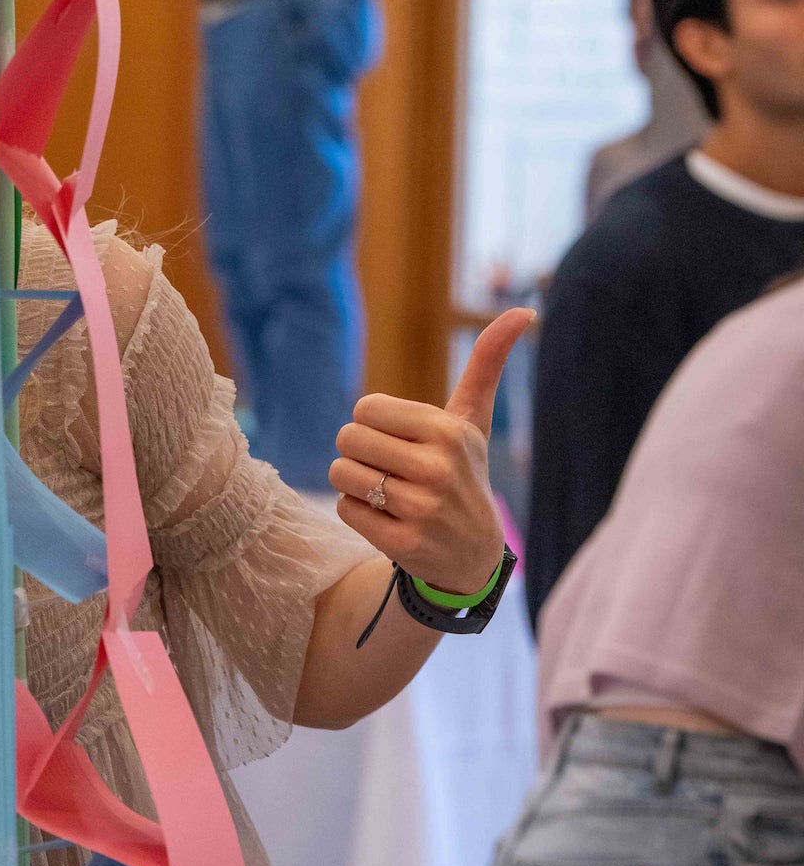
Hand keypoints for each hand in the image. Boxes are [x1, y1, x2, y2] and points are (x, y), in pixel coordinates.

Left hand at [329, 309, 532, 596]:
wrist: (475, 554)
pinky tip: (388, 518)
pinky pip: (346, 509)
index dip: (373, 423)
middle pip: (348, 439)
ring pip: (342, 473)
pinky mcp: (404, 543)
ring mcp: (421, 509)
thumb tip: (524, 311)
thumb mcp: (474, 420)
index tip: (400, 440)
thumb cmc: (465, 472)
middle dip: (360, 452)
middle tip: (390, 468)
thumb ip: (487, 363)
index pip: (365, 408)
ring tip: (388, 493)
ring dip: (355, 483)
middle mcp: (436, 468)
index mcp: (447, 430)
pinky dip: (357, 512)